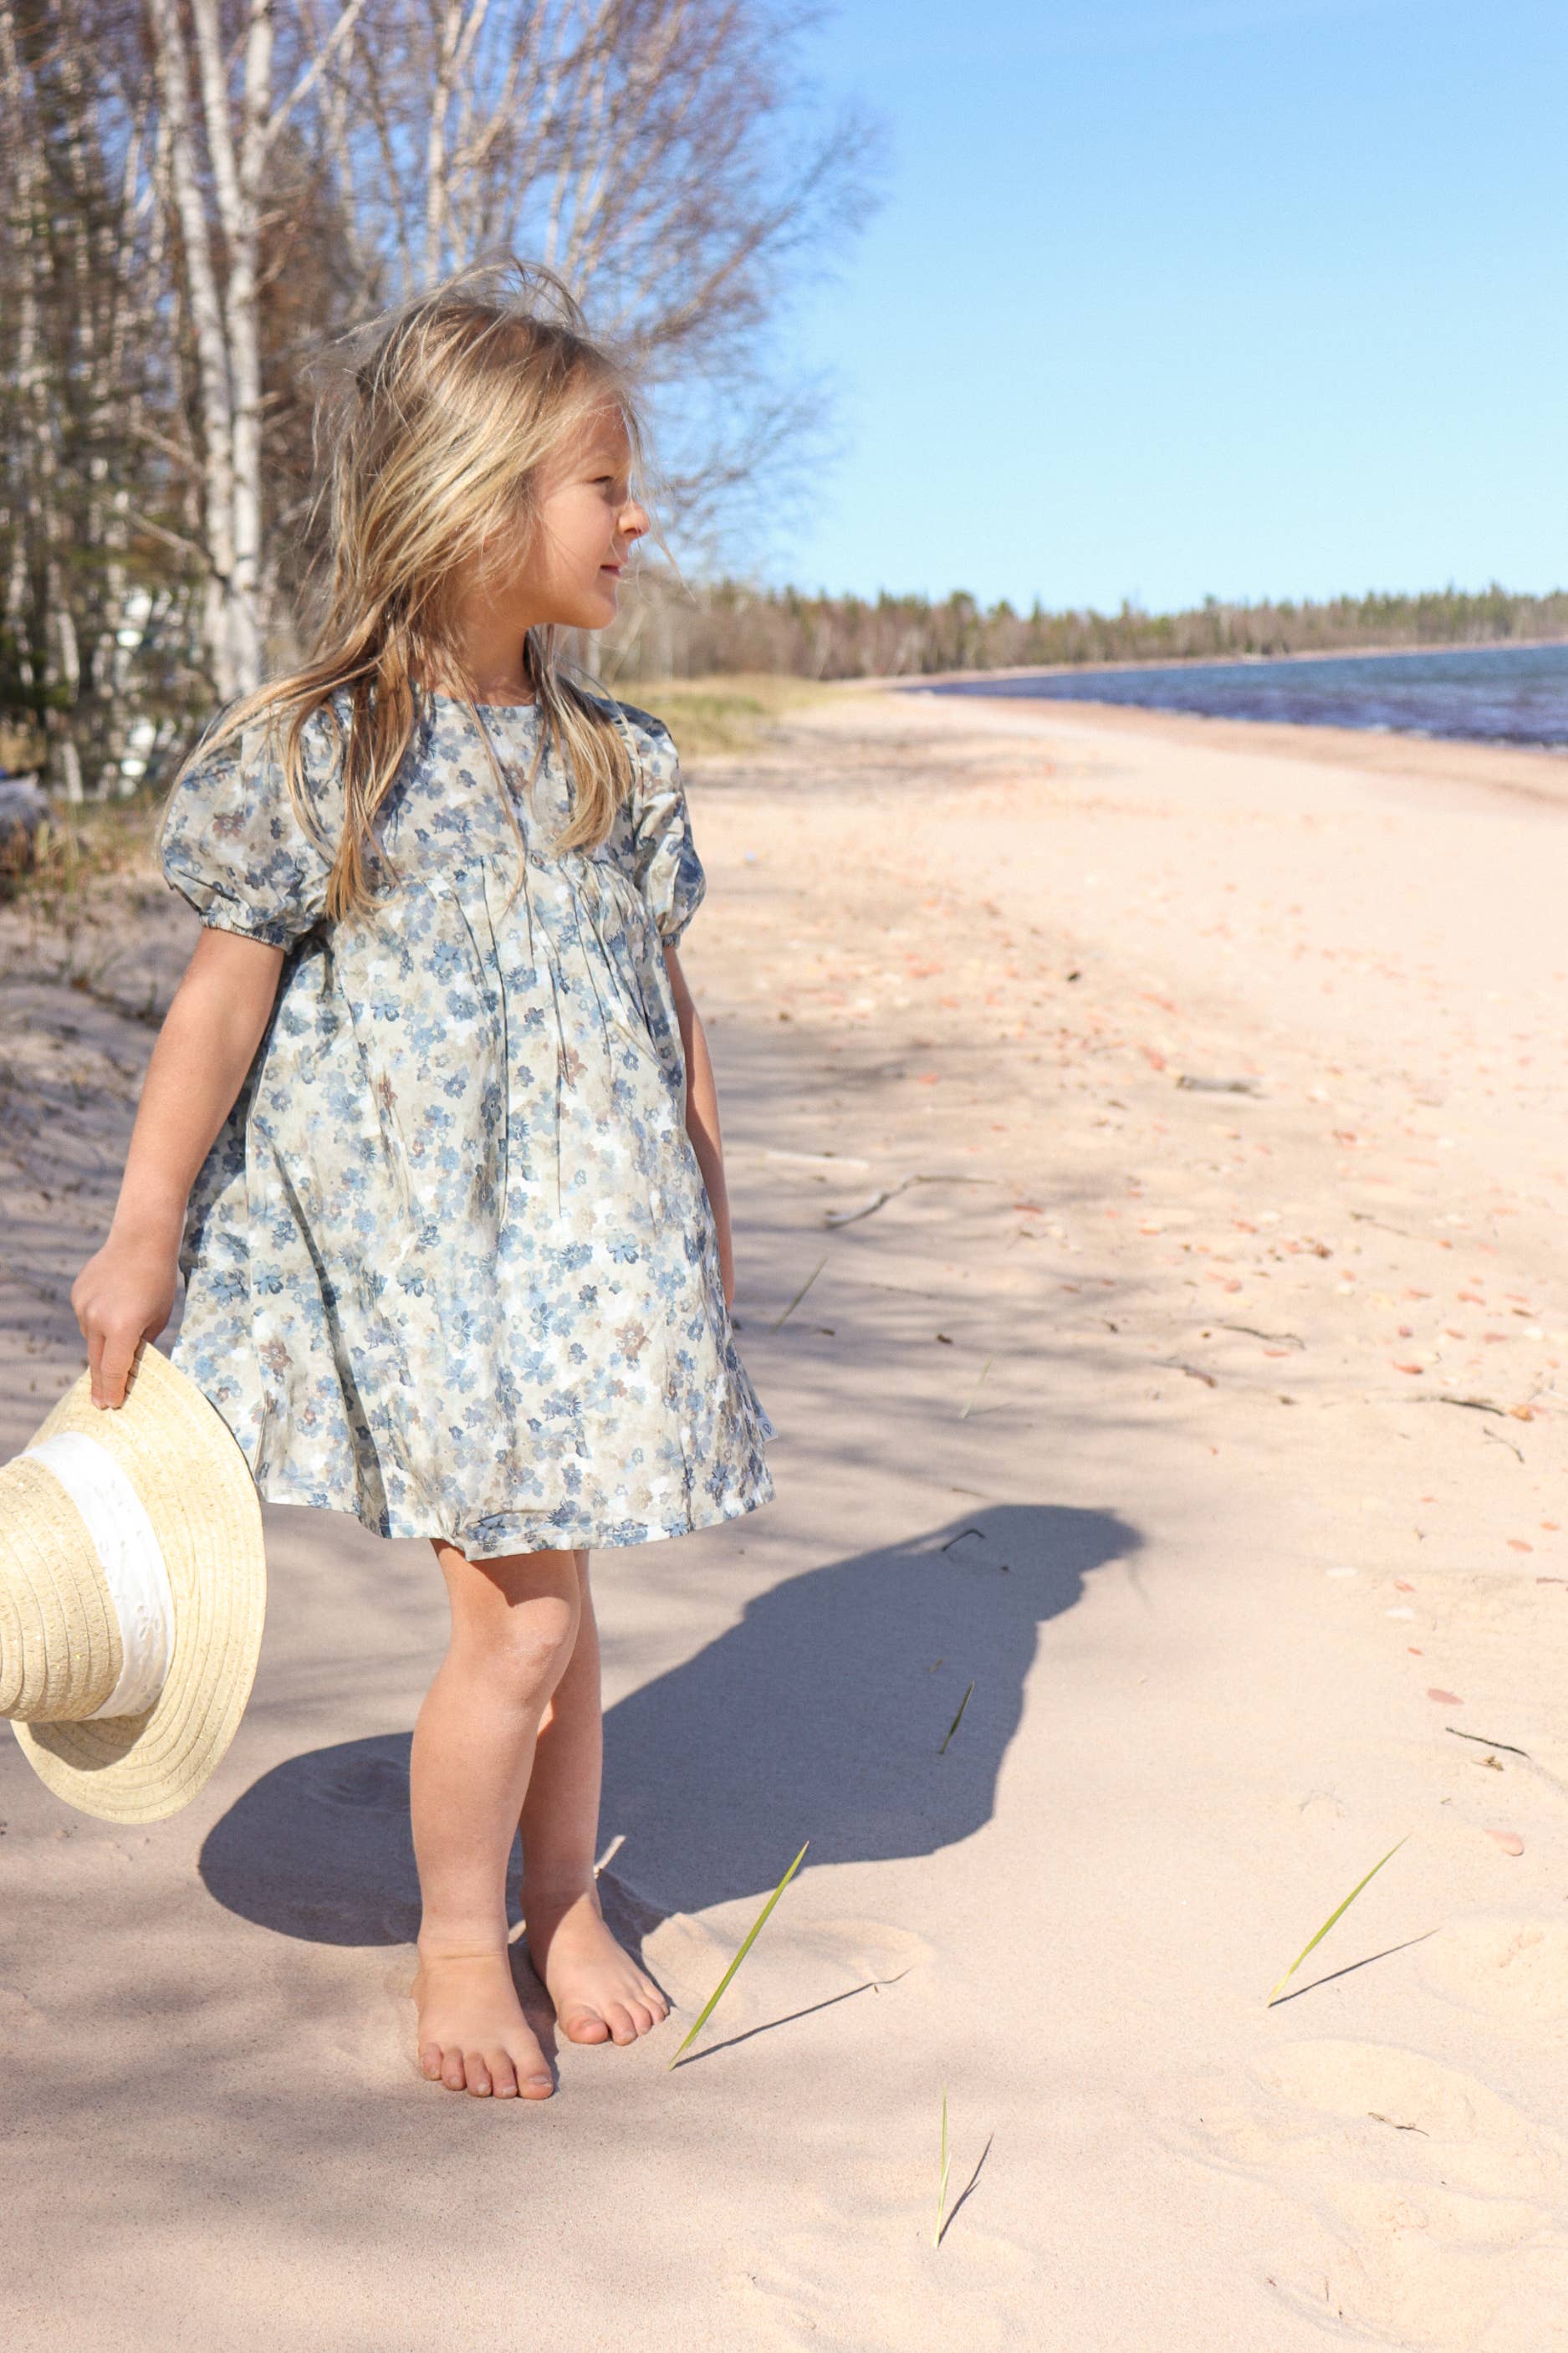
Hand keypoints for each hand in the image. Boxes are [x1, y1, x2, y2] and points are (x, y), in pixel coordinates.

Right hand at [71, 1237, 179, 1408]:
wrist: (141, 1240)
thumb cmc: (158, 1280)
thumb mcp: (158, 1318)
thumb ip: (142, 1343)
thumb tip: (129, 1365)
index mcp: (122, 1327)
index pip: (113, 1370)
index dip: (112, 1390)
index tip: (111, 1406)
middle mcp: (97, 1319)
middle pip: (96, 1361)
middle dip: (100, 1383)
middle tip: (100, 1403)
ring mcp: (83, 1306)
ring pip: (91, 1338)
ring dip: (102, 1344)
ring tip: (121, 1329)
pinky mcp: (77, 1295)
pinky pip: (86, 1318)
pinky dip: (98, 1321)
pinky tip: (113, 1305)